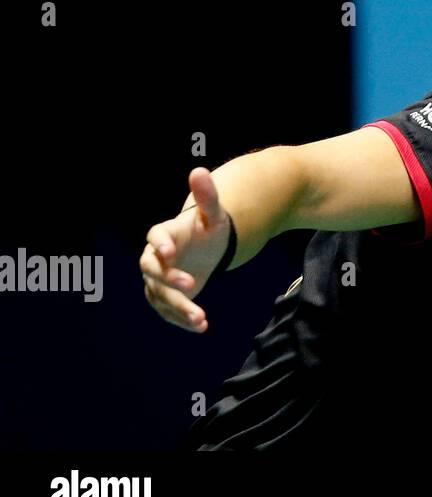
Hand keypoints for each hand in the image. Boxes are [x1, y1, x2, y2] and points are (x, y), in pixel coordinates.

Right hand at [139, 167, 232, 331]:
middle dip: (169, 280)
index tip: (169, 251)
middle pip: (152, 270)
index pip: (155, 236)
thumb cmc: (208, 228)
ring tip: (201, 318)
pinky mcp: (163, 296)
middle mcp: (155, 256)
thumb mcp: (214, 213)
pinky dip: (181, 318)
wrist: (207, 247)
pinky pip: (166, 310)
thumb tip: (199, 170)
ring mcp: (157, 278)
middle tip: (193, 286)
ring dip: (178, 307)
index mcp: (165, 232)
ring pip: (159, 295)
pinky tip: (201, 326)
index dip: (160, 243)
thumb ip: (207, 196)